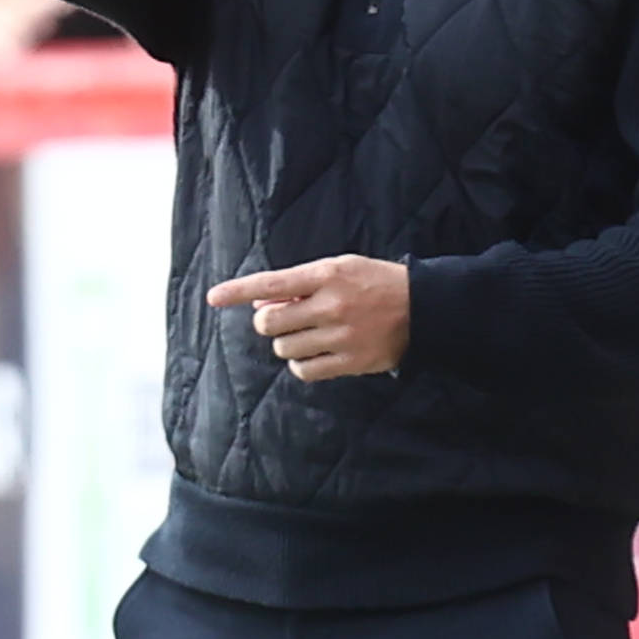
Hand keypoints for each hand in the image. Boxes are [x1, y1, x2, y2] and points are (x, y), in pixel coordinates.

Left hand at [207, 255, 410, 381]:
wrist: (424, 308)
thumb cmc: (377, 283)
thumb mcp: (341, 268)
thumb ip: (301, 283)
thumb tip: (262, 303)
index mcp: (327, 275)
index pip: (271, 282)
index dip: (238, 291)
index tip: (213, 297)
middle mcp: (331, 305)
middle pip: (270, 322)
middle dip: (270, 321)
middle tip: (285, 317)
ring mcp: (340, 335)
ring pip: (284, 348)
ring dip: (286, 343)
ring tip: (307, 334)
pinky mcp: (350, 361)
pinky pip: (304, 370)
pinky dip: (300, 364)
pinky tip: (312, 354)